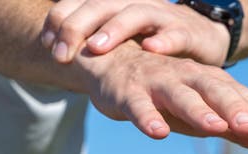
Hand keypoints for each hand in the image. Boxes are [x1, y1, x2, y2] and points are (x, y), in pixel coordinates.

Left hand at [42, 0, 231, 65]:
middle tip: (60, 55)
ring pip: (134, 14)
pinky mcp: (187, 32)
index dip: (59, 21)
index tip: (47, 44)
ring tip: (96, 47)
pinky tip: (151, 49)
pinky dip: (163, 40)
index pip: (78, 3)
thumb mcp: (117, 39)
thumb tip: (52, 52)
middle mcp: (133, 5)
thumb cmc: (149, 41)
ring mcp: (162, 16)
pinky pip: (175, 33)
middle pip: (100, 5)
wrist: (201, 39)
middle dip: (76, 28)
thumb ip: (90, 41)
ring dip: (114, 30)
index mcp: (112, 6)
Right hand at [74, 43, 247, 149]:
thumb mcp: (205, 113)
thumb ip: (240, 129)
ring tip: (215, 128)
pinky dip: (148, 118)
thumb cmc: (165, 94)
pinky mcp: (127, 94)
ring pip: (180, 96)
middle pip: (213, 90)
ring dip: (198, 111)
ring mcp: (156, 84)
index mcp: (207, 81)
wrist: (110, 65)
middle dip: (233, 107)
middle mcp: (186, 77)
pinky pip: (138, 106)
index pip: (237, 93)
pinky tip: (158, 133)